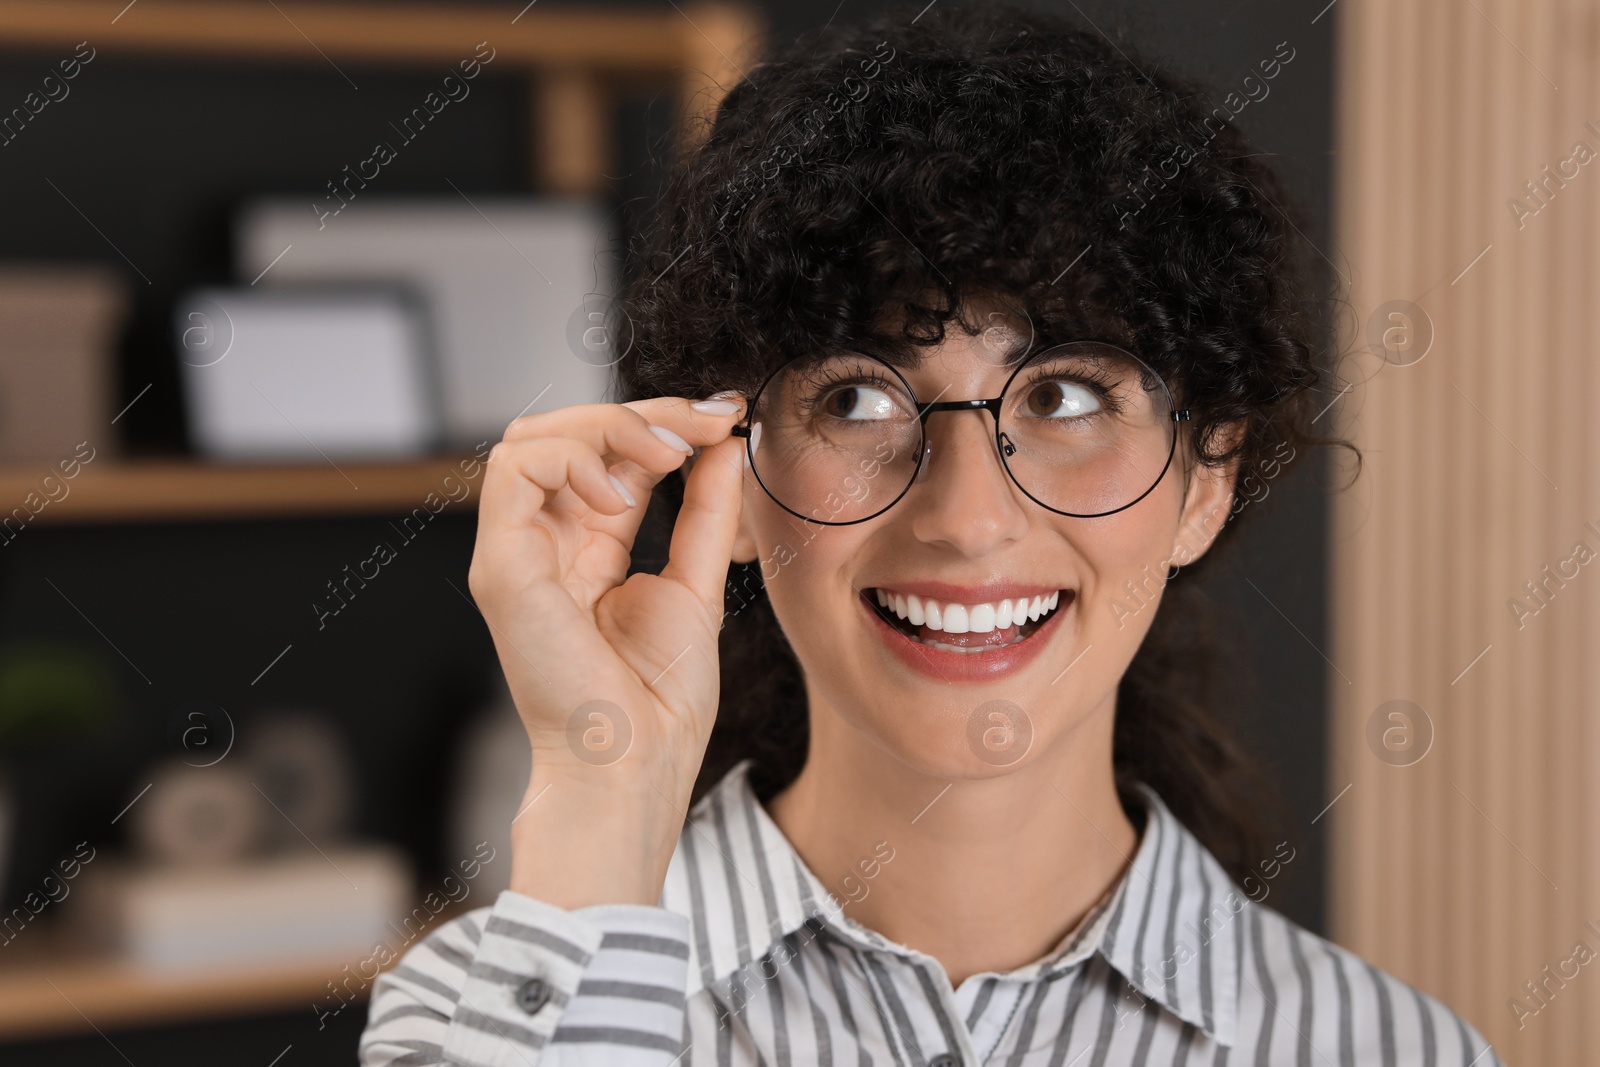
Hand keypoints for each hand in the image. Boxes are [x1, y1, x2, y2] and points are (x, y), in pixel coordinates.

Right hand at [467, 393, 748, 905]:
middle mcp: (546, 545)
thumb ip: (706, 512)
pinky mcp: (501, 566)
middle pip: (566, 434)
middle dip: (639, 413)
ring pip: (531, 438)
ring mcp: (518, 553)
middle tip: (701, 424)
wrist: (634, 764)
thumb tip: (724, 444)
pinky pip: (513, 469)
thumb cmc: (659, 701)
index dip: (662, 423)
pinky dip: (572, 458)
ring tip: (664, 456)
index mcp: (588, 550)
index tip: (723, 417)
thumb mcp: (697, 584)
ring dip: (605, 426)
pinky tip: (619, 493)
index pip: (610, 456)